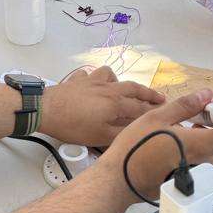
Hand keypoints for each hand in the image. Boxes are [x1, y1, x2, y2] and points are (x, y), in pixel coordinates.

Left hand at [40, 65, 164, 147]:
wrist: (45, 109)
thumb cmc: (73, 125)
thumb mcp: (99, 137)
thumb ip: (120, 133)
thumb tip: (137, 131)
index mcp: (116, 103)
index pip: (141, 108)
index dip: (154, 112)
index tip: (167, 114)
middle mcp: (108, 88)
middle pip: (133, 88)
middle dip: (148, 94)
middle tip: (160, 98)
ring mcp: (92, 82)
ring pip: (112, 76)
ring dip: (122, 82)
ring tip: (124, 90)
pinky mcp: (77, 81)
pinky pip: (91, 75)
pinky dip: (97, 79)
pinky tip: (95, 85)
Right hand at [95, 89, 212, 202]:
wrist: (119, 180)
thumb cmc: (135, 146)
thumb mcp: (157, 118)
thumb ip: (185, 106)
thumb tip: (208, 94)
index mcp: (199, 145)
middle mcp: (205, 164)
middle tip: (205, 120)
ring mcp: (199, 177)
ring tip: (193, 132)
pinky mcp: (192, 185)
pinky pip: (209, 169)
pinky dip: (205, 156)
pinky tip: (186, 148)